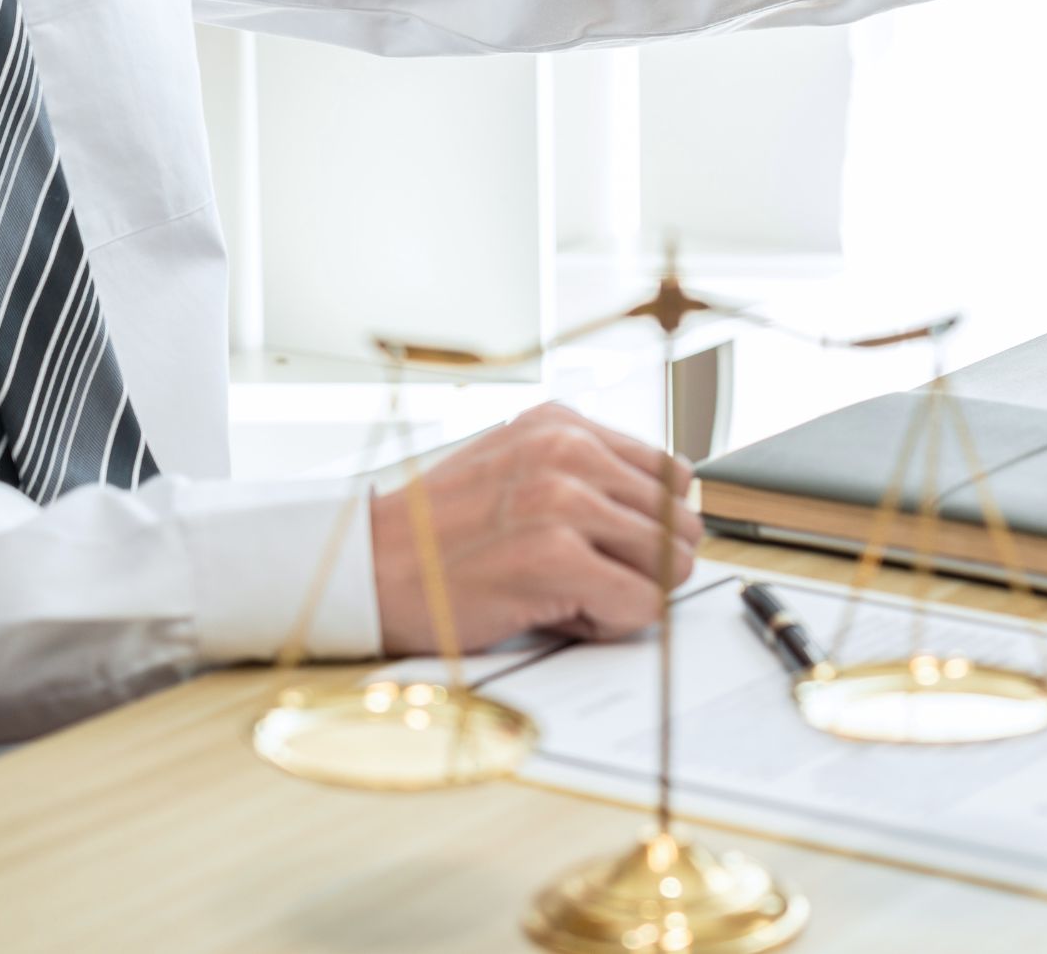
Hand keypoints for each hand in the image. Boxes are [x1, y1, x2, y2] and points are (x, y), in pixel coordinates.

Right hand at [369, 404, 704, 653]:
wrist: (367, 570)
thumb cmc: (440, 536)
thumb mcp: (516, 471)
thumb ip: (587, 476)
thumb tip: (670, 510)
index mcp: (562, 424)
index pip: (671, 475)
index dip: (646, 524)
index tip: (606, 545)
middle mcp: (568, 450)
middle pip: (679, 520)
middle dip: (643, 561)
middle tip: (585, 577)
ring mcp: (564, 500)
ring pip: (670, 562)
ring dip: (627, 592)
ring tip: (568, 592)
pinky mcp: (556, 556)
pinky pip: (644, 602)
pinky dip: (612, 622)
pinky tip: (561, 612)